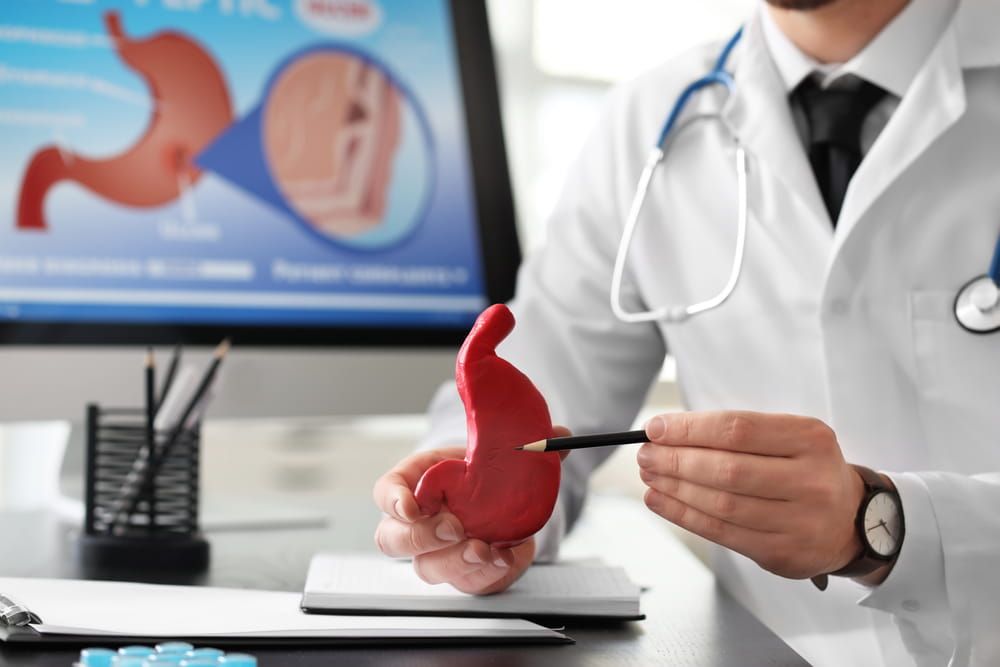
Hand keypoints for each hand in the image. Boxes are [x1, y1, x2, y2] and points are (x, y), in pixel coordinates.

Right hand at [372, 430, 568, 593]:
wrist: (501, 495)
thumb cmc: (483, 469)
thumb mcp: (494, 449)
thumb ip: (524, 442)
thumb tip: (557, 437)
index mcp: (416, 482)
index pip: (386, 492)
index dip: (394, 500)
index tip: (411, 505)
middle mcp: (418, 522)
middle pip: (394, 540)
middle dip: (422, 537)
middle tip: (455, 527)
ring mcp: (436, 552)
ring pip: (428, 569)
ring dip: (455, 562)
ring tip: (485, 549)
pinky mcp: (462, 573)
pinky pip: (466, 583)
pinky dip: (487, 574)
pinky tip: (505, 559)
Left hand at [637, 411, 864, 579]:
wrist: (850, 520)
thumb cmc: (806, 470)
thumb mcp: (787, 437)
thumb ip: (734, 432)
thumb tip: (667, 432)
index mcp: (810, 439)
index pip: (737, 429)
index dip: (690, 429)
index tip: (656, 428)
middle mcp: (811, 480)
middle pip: (727, 469)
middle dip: (676, 460)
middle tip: (647, 454)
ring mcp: (800, 521)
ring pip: (722, 504)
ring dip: (675, 489)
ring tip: (650, 476)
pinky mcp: (782, 553)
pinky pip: (722, 533)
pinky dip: (684, 516)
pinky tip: (662, 501)